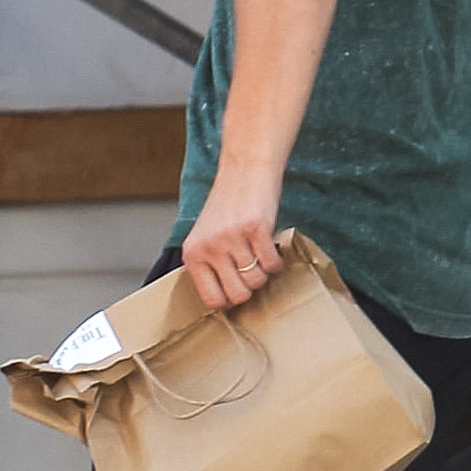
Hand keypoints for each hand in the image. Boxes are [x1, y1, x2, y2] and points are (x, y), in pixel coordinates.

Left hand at [179, 165, 286, 313]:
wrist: (244, 168)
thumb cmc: (227, 204)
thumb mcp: (206, 235)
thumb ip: (210, 264)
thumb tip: (226, 301)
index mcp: (193, 253)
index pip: (211, 299)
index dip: (228, 299)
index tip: (236, 289)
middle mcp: (210, 247)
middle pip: (238, 295)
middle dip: (250, 287)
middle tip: (251, 269)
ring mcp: (232, 238)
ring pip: (257, 281)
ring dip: (264, 271)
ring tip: (259, 253)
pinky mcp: (256, 228)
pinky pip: (272, 264)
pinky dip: (276, 260)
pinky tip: (270, 245)